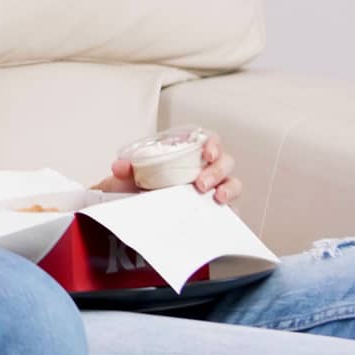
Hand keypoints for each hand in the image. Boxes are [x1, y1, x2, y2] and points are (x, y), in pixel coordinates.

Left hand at [94, 133, 241, 204]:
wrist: (136, 210)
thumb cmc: (140, 186)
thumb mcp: (131, 175)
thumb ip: (126, 168)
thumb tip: (121, 167)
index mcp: (188, 154)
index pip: (209, 141)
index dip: (213, 144)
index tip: (207, 153)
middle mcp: (204, 169)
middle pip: (224, 162)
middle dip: (216, 171)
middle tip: (201, 183)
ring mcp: (212, 189)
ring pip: (233, 183)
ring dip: (228, 189)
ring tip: (217, 198)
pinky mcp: (216, 210)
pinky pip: (232, 208)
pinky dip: (231, 211)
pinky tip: (222, 214)